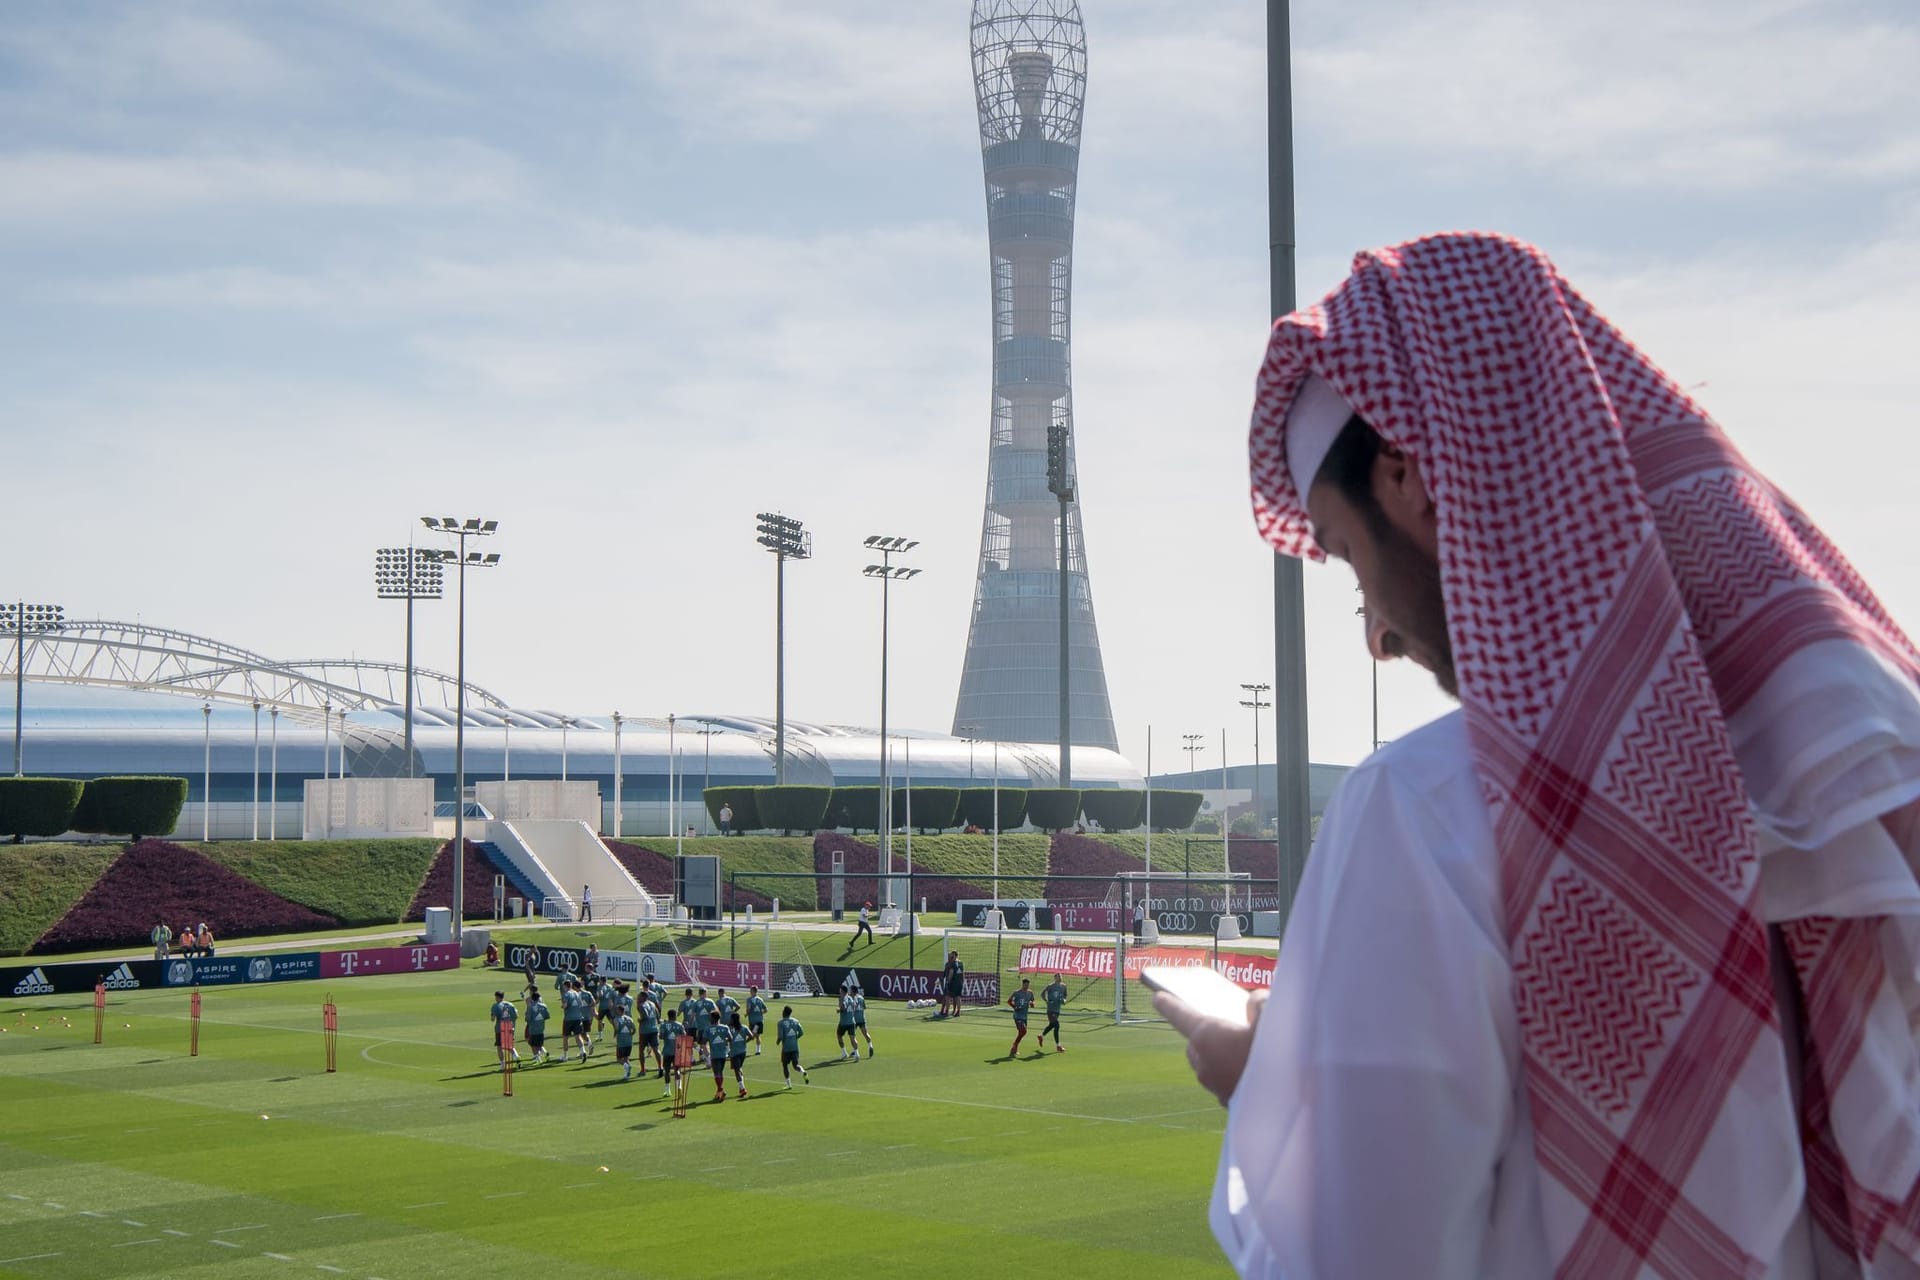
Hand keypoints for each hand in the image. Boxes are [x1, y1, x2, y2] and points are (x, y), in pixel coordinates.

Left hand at [1154, 987, 1268, 1106]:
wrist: (1292, 1105)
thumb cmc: (1280, 1057)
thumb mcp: (1273, 1015)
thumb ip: (1259, 1002)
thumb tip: (1253, 1005)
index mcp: (1207, 1038)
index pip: (1180, 1014)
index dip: (1169, 1003)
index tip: (1157, 996)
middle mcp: (1204, 1064)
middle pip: (1197, 1043)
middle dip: (1207, 1033)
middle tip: (1226, 1022)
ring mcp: (1215, 1087)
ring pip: (1210, 1064)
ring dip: (1221, 1054)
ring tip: (1244, 1044)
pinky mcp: (1230, 1104)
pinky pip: (1224, 1081)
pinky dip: (1233, 1072)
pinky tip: (1255, 1067)